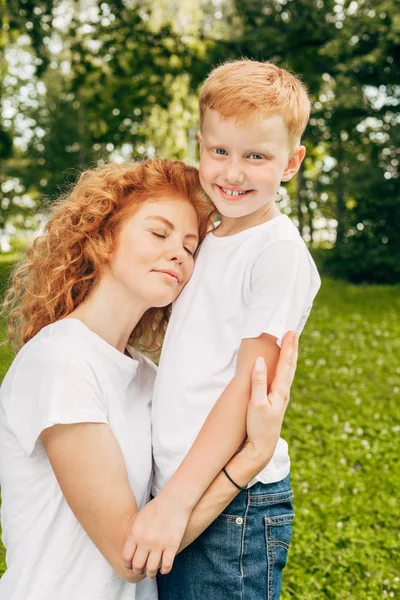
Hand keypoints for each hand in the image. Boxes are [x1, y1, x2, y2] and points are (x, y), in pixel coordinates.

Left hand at [122, 494, 190, 578]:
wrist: (174, 500)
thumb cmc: (156, 507)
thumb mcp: (139, 518)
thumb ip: (133, 534)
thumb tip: (129, 550)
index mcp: (135, 533)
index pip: (126, 558)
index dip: (128, 564)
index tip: (132, 564)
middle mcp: (146, 541)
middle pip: (138, 566)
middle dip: (139, 570)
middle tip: (142, 570)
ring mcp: (159, 545)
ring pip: (151, 569)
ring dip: (151, 574)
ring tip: (152, 573)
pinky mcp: (172, 546)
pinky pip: (166, 566)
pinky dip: (165, 570)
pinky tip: (164, 568)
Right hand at [243, 330, 297, 464]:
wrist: (262, 446)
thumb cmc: (258, 426)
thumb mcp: (256, 404)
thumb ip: (258, 381)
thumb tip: (261, 361)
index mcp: (280, 391)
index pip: (286, 364)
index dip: (288, 347)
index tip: (290, 332)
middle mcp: (284, 392)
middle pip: (291, 365)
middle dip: (292, 348)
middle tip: (294, 332)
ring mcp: (282, 397)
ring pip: (289, 372)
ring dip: (290, 356)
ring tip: (291, 344)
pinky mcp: (277, 401)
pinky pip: (284, 378)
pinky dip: (286, 367)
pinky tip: (284, 367)